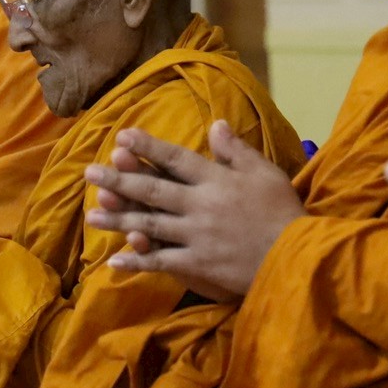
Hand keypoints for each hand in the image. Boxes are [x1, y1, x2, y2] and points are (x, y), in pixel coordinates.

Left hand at [83, 121, 304, 302]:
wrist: (297, 257)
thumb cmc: (284, 212)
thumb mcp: (265, 172)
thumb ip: (236, 150)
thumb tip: (215, 123)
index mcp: (216, 180)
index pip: (175, 158)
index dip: (147, 147)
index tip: (121, 137)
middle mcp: (199, 205)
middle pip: (152, 189)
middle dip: (118, 180)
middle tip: (90, 173)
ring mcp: (195, 236)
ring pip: (148, 225)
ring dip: (118, 219)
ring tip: (91, 216)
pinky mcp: (197, 264)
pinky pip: (161, 262)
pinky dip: (137, 261)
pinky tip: (114, 262)